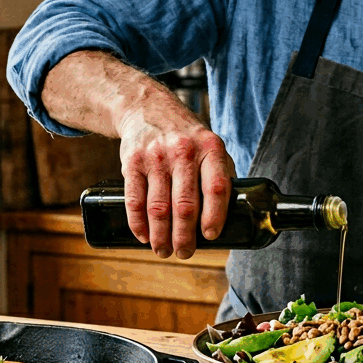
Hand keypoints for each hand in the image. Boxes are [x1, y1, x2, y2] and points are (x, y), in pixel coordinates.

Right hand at [116, 95, 233, 259]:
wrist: (149, 109)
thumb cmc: (187, 138)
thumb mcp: (210, 146)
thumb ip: (220, 175)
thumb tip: (230, 216)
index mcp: (210, 149)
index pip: (216, 187)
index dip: (214, 216)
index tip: (210, 236)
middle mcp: (183, 152)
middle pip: (185, 205)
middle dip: (184, 237)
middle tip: (185, 253)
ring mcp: (156, 157)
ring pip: (158, 208)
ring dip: (161, 236)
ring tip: (164, 251)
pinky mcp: (132, 162)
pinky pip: (135, 200)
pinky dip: (138, 224)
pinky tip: (144, 236)